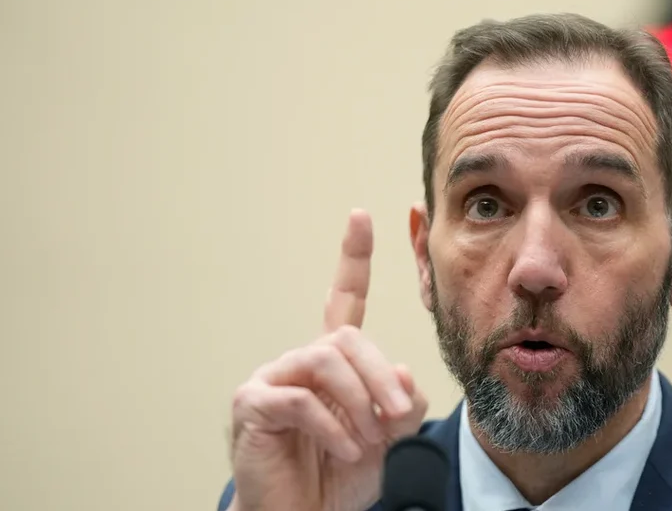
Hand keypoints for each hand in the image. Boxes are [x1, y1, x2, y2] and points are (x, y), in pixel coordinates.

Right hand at [228, 210, 427, 510]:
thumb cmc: (340, 474)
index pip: (344, 298)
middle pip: (347, 337)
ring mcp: (272, 378)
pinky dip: (332, 428)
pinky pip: (299, 400)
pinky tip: (347, 452)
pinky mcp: (252, 404)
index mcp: (333, 360)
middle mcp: (300, 360)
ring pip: (325, 360)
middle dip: (379, 375)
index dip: (353, 257)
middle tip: (398, 417)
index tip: (361, 216)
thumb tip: (400, 371)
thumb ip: (399, 400)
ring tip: (370, 439)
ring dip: (359, 401)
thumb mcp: (387, 435)